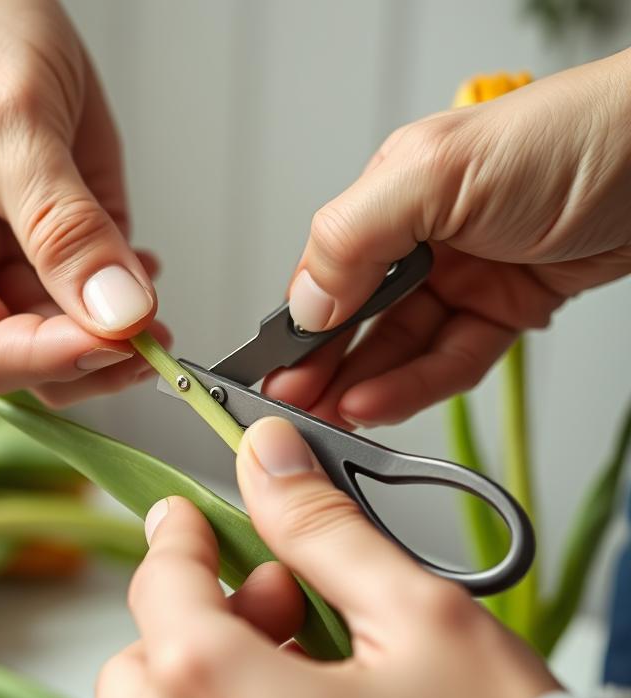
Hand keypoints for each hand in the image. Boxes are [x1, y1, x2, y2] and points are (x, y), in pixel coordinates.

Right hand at [0, 0, 166, 406]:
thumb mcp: (19, 127)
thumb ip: (68, 230)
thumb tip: (120, 314)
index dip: (59, 357)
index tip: (131, 339)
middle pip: (15, 358)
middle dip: (91, 353)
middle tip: (157, 334)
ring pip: (46, 340)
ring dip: (106, 330)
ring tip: (151, 297)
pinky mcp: (11, 249)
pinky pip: (63, 301)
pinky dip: (106, 299)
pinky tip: (134, 273)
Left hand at [95, 417, 559, 697]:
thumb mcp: (421, 622)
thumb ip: (326, 532)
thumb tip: (270, 456)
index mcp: (213, 690)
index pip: (160, 583)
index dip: (180, 538)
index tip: (187, 519)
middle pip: (147, 659)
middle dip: (205, 621)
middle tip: (286, 611)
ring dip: (213, 679)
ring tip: (307, 675)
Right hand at [268, 48, 630, 427]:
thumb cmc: (570, 138)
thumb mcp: (438, 173)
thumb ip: (356, 235)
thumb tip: (303, 302)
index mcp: (392, 195)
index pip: (324, 272)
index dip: (297, 327)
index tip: (269, 373)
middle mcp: (421, 237)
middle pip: (358, 317)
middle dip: (322, 366)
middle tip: (292, 409)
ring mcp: (463, 276)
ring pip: (401, 346)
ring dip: (366, 384)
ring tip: (335, 418)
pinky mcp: (505, 309)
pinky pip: (453, 358)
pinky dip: (418, 384)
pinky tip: (383, 402)